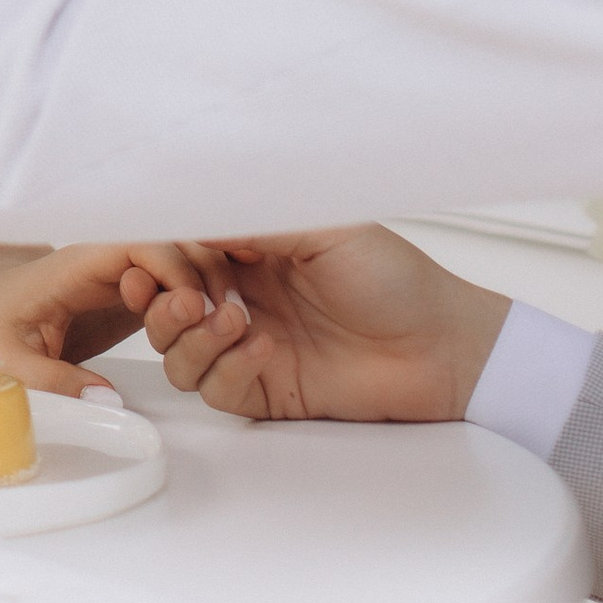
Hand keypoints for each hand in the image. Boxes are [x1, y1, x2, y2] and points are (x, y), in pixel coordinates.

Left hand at [0, 240, 230, 394]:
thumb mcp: (10, 363)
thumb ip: (55, 382)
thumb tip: (108, 401)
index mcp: (75, 265)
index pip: (136, 245)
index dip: (172, 268)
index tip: (195, 309)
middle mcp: (104, 260)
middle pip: (169, 245)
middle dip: (204, 274)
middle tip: (230, 321)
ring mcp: (120, 272)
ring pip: (178, 260)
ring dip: (208, 284)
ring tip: (232, 326)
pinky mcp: (130, 290)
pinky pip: (172, 281)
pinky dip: (199, 297)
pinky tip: (219, 325)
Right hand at [152, 225, 509, 424]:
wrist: (439, 347)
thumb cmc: (394, 278)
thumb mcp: (324, 228)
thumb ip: (257, 219)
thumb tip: (194, 213)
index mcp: (254, 251)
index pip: (182, 252)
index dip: (165, 258)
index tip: (163, 259)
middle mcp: (244, 296)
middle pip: (166, 306)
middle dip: (165, 303)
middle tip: (191, 298)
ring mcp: (249, 346)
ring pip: (178, 352)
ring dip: (189, 338)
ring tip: (231, 321)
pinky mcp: (264, 390)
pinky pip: (214, 389)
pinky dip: (226, 369)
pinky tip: (262, 349)